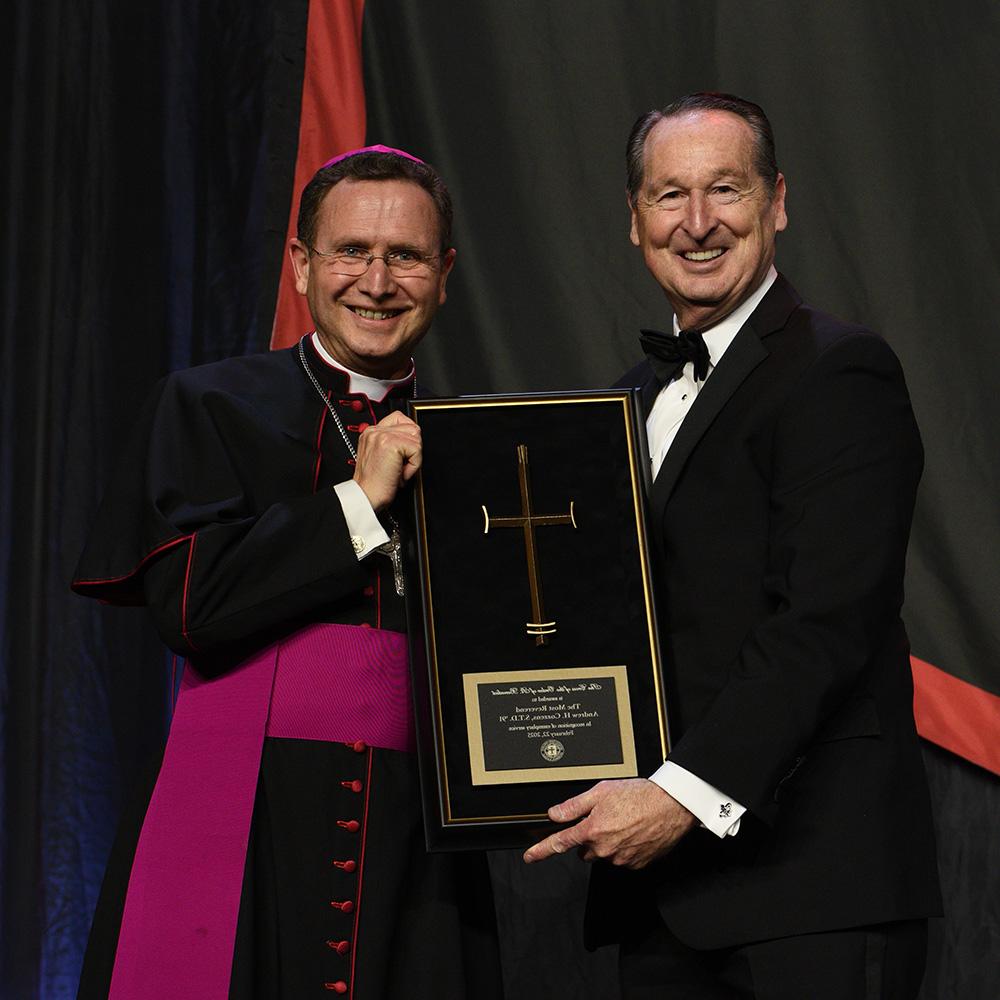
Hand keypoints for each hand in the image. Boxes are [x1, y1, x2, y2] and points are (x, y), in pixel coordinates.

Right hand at [353, 411, 421, 510]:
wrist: (365, 496)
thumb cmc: (373, 483)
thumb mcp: (379, 457)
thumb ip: (390, 444)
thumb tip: (411, 438)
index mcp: (370, 432)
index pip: (399, 418)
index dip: (408, 436)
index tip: (404, 454)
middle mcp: (375, 431)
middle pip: (412, 427)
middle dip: (412, 448)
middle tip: (400, 466)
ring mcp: (382, 435)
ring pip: (416, 438)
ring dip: (413, 458)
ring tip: (398, 470)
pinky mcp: (391, 443)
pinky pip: (417, 450)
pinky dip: (413, 466)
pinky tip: (400, 474)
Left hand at [522, 778, 696, 869]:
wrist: (671, 806)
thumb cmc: (639, 795)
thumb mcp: (601, 791)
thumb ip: (574, 805)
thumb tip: (555, 814)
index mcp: (592, 830)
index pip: (560, 842)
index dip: (541, 850)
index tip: (529, 856)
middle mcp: (604, 848)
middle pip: (584, 850)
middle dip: (588, 838)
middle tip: (604, 820)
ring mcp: (621, 859)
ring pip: (604, 854)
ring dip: (608, 842)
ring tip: (624, 822)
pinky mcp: (637, 864)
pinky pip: (622, 859)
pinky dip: (625, 848)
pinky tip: (634, 832)